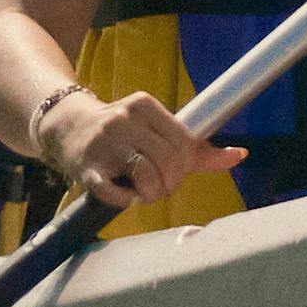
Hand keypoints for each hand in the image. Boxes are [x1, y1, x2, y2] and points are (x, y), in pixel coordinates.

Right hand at [37, 89, 200, 209]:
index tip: (172, 172)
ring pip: (147, 177)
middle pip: (169, 161)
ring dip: (150, 194)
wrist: (66, 128)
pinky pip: (115, 193)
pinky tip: (123, 195)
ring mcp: (104, 142)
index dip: (184, 166)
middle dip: (169, 183)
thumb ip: (196, 148)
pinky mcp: (87, 166)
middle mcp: (124, 119)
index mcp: (145, 105)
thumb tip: (240, 155)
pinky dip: (125, 200)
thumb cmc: (121, 134)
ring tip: (142, 192)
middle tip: (158, 187)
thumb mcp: (155, 130)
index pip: (184, 143)